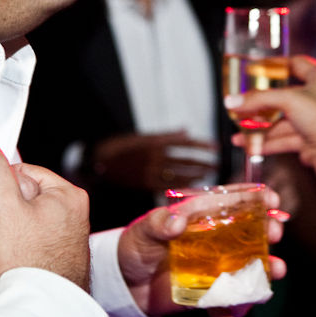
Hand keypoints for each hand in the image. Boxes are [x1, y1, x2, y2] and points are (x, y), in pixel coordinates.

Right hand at [0, 137, 91, 289]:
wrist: (41, 312)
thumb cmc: (30, 262)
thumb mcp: (5, 209)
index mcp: (67, 194)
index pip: (21, 171)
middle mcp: (70, 214)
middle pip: (19, 195)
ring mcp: (62, 237)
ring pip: (18, 219)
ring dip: (0, 227)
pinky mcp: (52, 257)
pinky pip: (23, 239)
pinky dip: (8, 245)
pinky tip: (2, 258)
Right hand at [91, 130, 216, 191]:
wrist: (98, 162)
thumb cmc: (121, 147)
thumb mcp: (142, 136)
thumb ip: (166, 135)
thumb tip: (186, 130)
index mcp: (154, 143)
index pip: (184, 143)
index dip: (201, 145)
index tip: (215, 146)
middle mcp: (154, 157)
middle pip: (185, 160)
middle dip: (202, 162)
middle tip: (217, 163)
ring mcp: (150, 172)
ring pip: (178, 174)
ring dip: (195, 174)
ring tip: (208, 174)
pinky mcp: (145, 184)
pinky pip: (168, 186)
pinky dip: (181, 185)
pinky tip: (191, 185)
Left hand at [116, 191, 286, 316]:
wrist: (125, 284)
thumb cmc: (136, 246)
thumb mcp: (144, 230)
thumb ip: (159, 223)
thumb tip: (177, 222)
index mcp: (205, 217)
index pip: (236, 202)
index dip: (257, 198)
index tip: (272, 199)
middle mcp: (218, 241)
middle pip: (252, 233)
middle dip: (269, 232)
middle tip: (274, 235)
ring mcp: (216, 268)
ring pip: (249, 269)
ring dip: (263, 274)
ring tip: (269, 279)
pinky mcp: (208, 293)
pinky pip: (225, 302)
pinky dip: (229, 311)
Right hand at [232, 56, 315, 169]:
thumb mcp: (287, 100)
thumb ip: (257, 99)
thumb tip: (233, 101)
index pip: (296, 64)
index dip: (277, 65)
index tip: (259, 68)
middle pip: (283, 96)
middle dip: (261, 105)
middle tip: (243, 105)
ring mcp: (314, 118)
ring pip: (281, 120)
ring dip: (260, 127)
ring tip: (239, 132)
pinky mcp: (308, 138)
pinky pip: (282, 137)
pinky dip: (266, 141)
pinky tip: (250, 145)